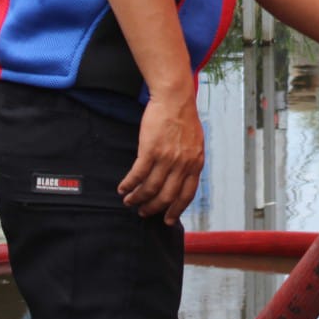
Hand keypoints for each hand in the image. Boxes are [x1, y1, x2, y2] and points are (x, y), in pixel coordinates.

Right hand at [119, 89, 203, 224]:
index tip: (167, 220)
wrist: (175, 98)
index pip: (187, 195)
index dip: (176, 210)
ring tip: (129, 201)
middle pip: (167, 196)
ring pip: (150, 188)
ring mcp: (167, 158)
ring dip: (138, 198)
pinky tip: (122, 188)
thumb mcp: (196, 143)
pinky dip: (129, 184)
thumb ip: (190, 161)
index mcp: (196, 163)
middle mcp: (183, 164)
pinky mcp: (150, 150)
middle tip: (143, 212)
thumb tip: (183, 177)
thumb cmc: (184, 118)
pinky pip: (138, 175)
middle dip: (153, 208)